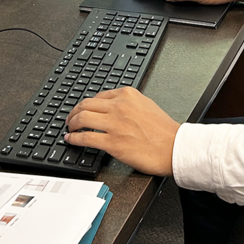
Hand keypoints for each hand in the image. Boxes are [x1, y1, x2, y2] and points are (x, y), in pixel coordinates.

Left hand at [64, 88, 179, 175]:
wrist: (174, 148)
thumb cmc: (164, 131)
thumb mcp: (146, 105)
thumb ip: (128, 103)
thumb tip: (111, 107)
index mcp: (127, 95)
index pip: (98, 96)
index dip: (86, 104)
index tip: (82, 110)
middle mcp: (119, 106)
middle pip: (86, 105)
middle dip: (74, 112)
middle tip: (71, 119)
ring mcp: (115, 124)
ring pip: (82, 118)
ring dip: (72, 124)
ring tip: (70, 128)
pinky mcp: (113, 142)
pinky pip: (86, 138)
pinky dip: (74, 138)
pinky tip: (71, 140)